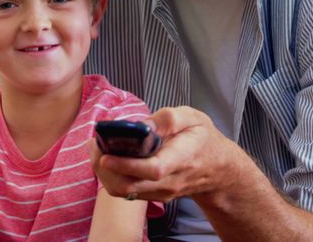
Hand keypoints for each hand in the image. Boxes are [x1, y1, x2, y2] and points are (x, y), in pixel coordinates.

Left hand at [90, 106, 243, 202]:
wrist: (217, 170)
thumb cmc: (204, 140)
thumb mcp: (194, 118)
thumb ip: (168, 118)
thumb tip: (142, 125)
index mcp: (181, 159)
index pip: (153, 169)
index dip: (126, 164)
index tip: (106, 153)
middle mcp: (169, 181)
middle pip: (130, 185)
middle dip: (104, 166)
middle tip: (95, 143)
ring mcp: (160, 192)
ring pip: (123, 191)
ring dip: (103, 172)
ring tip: (97, 147)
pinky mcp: (152, 195)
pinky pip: (125, 191)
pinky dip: (110, 176)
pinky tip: (106, 156)